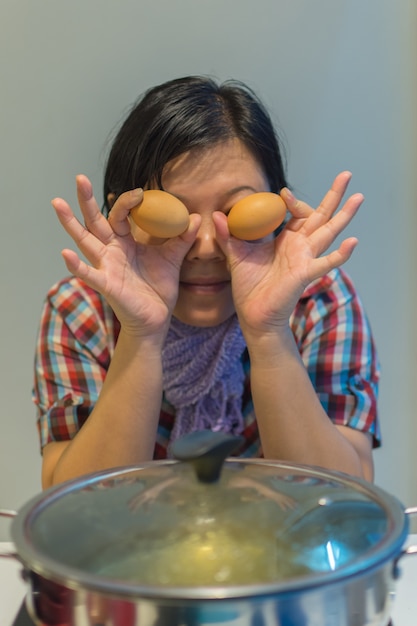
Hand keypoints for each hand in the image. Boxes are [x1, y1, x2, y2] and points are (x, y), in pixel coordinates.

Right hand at [52, 175, 199, 335]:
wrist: (156, 319)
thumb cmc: (159, 289)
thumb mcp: (173, 259)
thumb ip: (183, 238)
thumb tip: (196, 217)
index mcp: (125, 243)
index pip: (120, 216)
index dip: (127, 202)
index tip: (139, 192)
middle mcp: (111, 252)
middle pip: (95, 222)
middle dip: (87, 200)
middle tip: (80, 178)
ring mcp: (106, 267)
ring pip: (85, 242)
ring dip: (71, 223)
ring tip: (57, 203)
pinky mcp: (107, 286)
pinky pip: (89, 275)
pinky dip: (76, 266)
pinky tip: (65, 254)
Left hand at [213, 171, 362, 333]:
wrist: (253, 315)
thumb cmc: (249, 287)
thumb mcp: (235, 255)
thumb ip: (227, 235)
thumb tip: (217, 214)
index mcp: (286, 240)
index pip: (297, 213)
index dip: (293, 202)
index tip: (283, 193)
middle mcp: (300, 247)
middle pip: (321, 216)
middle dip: (334, 196)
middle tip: (346, 174)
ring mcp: (306, 259)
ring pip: (329, 232)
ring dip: (344, 215)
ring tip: (359, 197)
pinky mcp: (305, 274)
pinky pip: (326, 263)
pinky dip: (341, 255)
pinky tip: (353, 242)